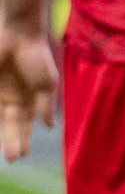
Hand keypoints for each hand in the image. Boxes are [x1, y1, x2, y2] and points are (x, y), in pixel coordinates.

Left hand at [0, 26, 56, 161]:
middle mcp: (11, 100)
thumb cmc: (36, 57)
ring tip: (1, 151)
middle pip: (9, 126)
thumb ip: (46, 105)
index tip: (20, 155)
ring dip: (0, 135)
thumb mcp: (46, 83)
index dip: (22, 139)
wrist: (18, 36)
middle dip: (10, 141)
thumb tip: (50, 126)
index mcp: (28, 99)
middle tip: (12, 158)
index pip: (24, 124)